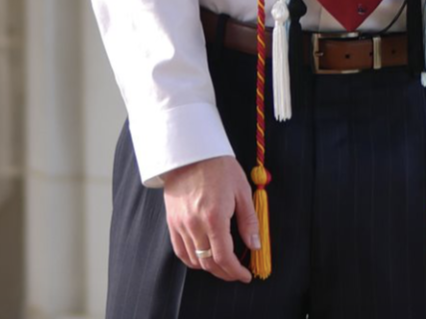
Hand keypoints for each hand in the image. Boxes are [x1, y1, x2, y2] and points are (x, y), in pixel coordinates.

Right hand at [163, 155, 259, 282]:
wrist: (191, 150)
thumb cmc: (219, 166)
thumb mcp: (241, 190)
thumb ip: (248, 221)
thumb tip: (254, 245)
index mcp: (214, 217)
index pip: (224, 258)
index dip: (235, 272)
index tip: (245, 275)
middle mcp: (195, 225)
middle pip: (209, 263)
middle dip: (225, 273)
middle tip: (236, 273)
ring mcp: (180, 224)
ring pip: (194, 260)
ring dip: (209, 268)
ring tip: (222, 265)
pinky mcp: (171, 221)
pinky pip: (180, 250)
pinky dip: (192, 260)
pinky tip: (202, 258)